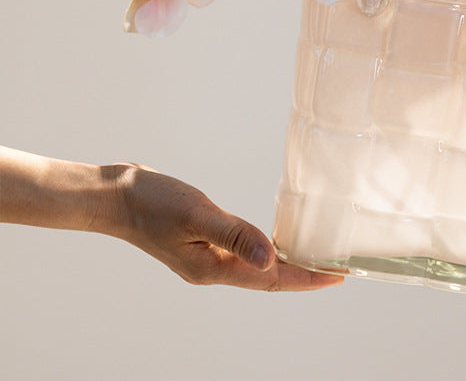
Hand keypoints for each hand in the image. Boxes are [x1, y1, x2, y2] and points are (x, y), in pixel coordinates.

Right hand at [109, 163, 341, 291]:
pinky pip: (242, 253)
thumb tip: (270, 259)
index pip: (271, 280)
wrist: (117, 196)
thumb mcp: (197, 215)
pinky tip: (274, 242)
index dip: (307, 279)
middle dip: (303, 275)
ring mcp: (206, 257)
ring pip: (256, 267)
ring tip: (315, 258)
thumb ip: (234, 235)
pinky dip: (263, 250)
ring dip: (285, 265)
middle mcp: (212, 269)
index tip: (338, 276)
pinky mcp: (202, 242)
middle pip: (268, 279)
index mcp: (212, 269)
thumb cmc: (153, 203)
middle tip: (337, 268)